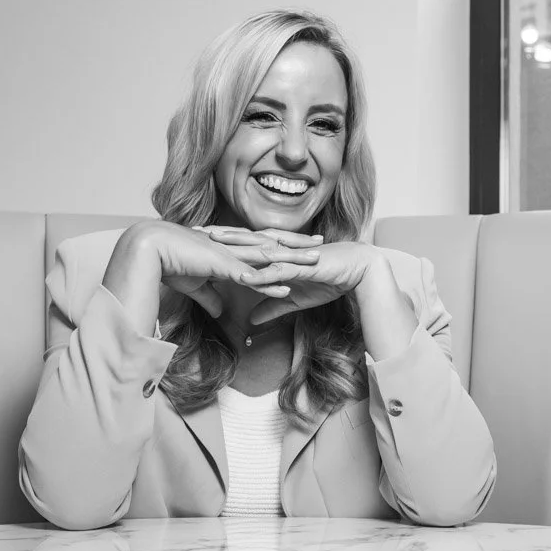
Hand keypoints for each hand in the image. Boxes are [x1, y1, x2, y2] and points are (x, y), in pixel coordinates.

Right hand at [105, 221, 321, 319]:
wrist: (150, 250)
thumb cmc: (168, 263)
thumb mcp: (195, 285)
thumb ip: (210, 298)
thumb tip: (219, 312)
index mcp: (228, 249)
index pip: (261, 245)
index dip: (282, 245)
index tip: (301, 244)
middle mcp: (233, 248)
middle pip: (272, 245)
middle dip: (297, 245)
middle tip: (322, 243)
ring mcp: (228, 255)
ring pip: (268, 257)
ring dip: (292, 259)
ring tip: (316, 260)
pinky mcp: (220, 265)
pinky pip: (250, 276)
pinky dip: (269, 281)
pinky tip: (285, 285)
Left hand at [207, 231, 379, 324]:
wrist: (359, 271)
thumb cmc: (329, 279)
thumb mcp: (294, 299)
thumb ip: (271, 306)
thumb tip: (251, 321)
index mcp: (276, 252)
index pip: (242, 243)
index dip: (220, 239)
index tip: (194, 237)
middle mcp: (280, 249)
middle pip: (244, 239)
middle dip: (218, 234)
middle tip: (192, 229)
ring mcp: (291, 255)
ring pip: (258, 249)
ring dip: (235, 246)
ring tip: (212, 243)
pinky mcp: (303, 266)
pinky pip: (279, 271)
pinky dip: (262, 274)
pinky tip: (246, 277)